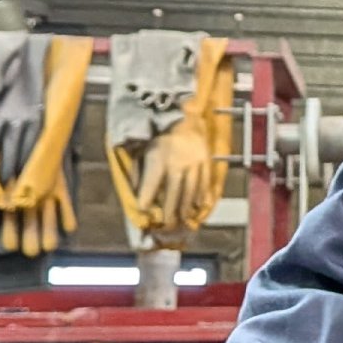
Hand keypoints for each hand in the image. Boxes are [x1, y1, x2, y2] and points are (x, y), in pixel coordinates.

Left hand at [134, 117, 219, 233]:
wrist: (183, 117)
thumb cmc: (160, 136)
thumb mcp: (142, 150)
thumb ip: (138, 172)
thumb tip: (135, 192)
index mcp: (159, 159)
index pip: (151, 185)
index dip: (146, 199)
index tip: (143, 211)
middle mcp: (178, 163)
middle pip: (174, 194)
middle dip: (170, 212)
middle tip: (168, 225)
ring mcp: (195, 163)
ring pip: (191, 192)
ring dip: (187, 208)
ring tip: (183, 220)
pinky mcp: (206, 162)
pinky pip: (205, 183)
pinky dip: (202, 197)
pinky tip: (199, 207)